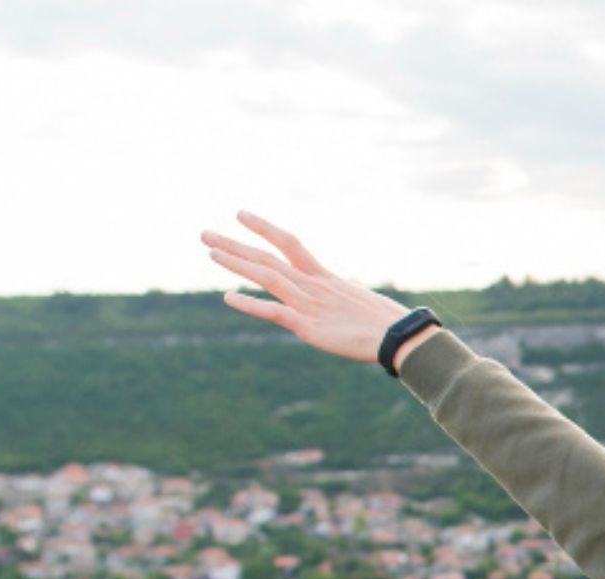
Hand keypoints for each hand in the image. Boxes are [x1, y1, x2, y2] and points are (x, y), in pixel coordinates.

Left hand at [199, 210, 432, 364]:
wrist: (399, 337)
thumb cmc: (388, 324)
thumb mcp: (359, 303)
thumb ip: (340, 299)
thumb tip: (339, 302)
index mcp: (325, 277)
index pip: (289, 243)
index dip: (264, 227)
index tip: (240, 214)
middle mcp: (313, 285)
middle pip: (268, 258)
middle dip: (235, 244)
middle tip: (205, 234)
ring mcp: (310, 304)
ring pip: (268, 276)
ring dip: (238, 263)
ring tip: (211, 252)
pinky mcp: (309, 327)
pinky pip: (275, 311)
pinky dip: (251, 304)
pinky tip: (228, 297)